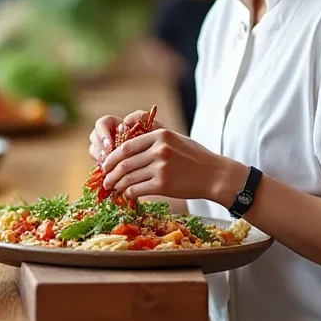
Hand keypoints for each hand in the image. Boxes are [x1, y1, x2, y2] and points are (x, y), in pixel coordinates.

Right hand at [88, 110, 163, 162]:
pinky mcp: (107, 163)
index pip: (101, 124)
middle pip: (94, 136)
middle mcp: (108, 136)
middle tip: (107, 155)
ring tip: (108, 164)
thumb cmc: (157, 141)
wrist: (160, 160)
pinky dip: (103, 167)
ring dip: (99, 156)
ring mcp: (105, 150)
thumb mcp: (153, 128)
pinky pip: (99, 163)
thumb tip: (126, 120)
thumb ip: (142, 118)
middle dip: (99, 146)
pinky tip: (111, 172)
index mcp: (115, 125)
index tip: (111, 144)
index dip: (103, 133)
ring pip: (93, 150)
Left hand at [100, 128, 242, 202]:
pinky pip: (137, 189)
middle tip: (105, 180)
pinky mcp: (163, 185)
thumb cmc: (195, 156)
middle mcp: (159, 150)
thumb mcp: (176, 137)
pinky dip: (129, 193)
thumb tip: (128, 125)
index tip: (106, 164)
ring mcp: (161, 168)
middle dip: (110, 173)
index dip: (112, 157)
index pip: (126, 146)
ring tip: (113, 188)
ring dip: (117, 184)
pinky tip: (128, 195)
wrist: (215, 175)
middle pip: (124, 163)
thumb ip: (154, 132)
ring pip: (128, 177)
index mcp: (160, 136)